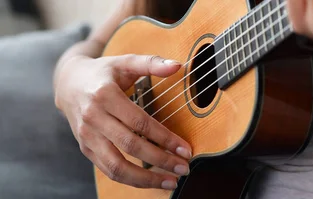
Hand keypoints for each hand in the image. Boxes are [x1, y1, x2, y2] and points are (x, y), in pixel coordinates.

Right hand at [54, 54, 191, 189]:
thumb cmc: (103, 73)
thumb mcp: (125, 61)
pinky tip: (152, 181)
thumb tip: (177, 65)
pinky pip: (109, 170)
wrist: (67, 84)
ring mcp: (87, 136)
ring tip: (171, 182)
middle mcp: (93, 118)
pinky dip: (132, 180)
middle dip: (161, 160)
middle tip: (184, 168)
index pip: (140, 122)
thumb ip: (151, 63)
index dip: (164, 138)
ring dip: (146, 179)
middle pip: (130, 146)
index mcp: (105, 95)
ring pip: (117, 166)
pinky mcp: (86, 149)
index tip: (186, 149)